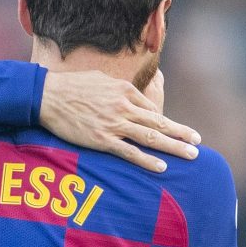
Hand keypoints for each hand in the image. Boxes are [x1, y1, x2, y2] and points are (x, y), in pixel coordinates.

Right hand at [39, 70, 198, 171]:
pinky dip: (146, 160)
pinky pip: (129, 152)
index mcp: (125, 90)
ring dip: (173, 147)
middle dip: (181, 133)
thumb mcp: (101, 79)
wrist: (47, 95)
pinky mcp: (102, 140)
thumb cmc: (72, 86)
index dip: (165, 121)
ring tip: (191, 155)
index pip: (151, 108)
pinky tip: (161, 167)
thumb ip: (118, 88)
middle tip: (198, 142)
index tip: (178, 130)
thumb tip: (129, 93)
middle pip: (159, 122)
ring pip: (151, 136)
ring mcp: (114, 124)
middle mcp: (124, 107)